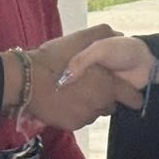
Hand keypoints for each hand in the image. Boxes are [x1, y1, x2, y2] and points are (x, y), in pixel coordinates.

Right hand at [24, 26, 142, 129]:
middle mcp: (100, 104)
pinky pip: (78, 119)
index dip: (131, 95)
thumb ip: (102, 34)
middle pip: (109, 105)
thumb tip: (118, 33)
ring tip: (73, 91)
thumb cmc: (54, 59)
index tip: (132, 96)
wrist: (26, 81)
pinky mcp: (71, 125)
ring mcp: (85, 117)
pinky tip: (63, 100)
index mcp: (108, 86)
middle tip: (89, 85)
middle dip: (104, 97)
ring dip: (88, 104)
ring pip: (93, 112)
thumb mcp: (81, 39)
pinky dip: (74, 112)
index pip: (131, 97)